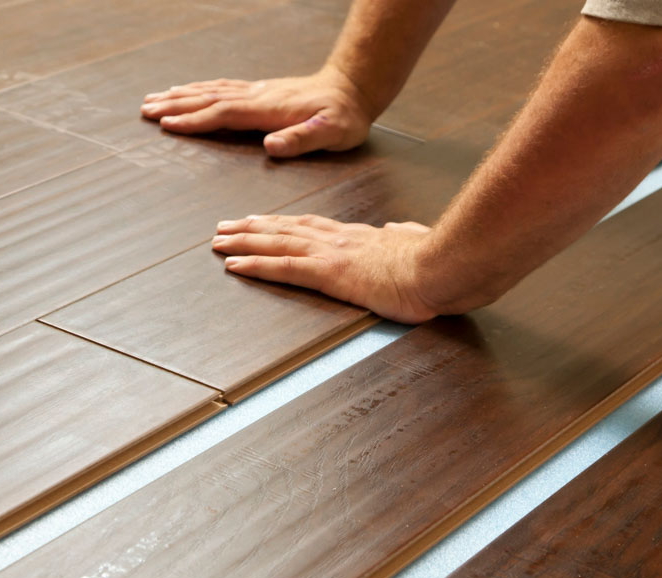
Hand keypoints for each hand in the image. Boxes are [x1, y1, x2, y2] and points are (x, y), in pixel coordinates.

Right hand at [140, 67, 373, 157]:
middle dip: (175, 105)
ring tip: (155, 98)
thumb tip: (271, 146)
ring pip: (211, 91)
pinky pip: (222, 88)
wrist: (354, 88)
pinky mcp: (261, 91)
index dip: (194, 120)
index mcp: (268, 110)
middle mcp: (257, 97)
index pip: (223, 114)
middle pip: (208, 99)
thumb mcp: (331, 133)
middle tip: (145, 109)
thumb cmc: (344, 116)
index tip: (166, 124)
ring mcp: (257, 92)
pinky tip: (189, 91)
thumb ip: (301, 139)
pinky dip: (200, 90)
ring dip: (182, 95)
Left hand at [212, 214, 456, 323]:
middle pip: (285, 229)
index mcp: (358, 236)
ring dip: (243, 241)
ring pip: (276, 243)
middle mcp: (338, 240)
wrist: (443, 266)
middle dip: (252, 228)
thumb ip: (403, 234)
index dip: (282, 222)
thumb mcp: (417, 241)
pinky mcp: (330, 274)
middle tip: (224, 227)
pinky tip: (234, 265)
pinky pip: (283, 268)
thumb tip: (398, 228)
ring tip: (218, 241)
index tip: (261, 220)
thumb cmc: (436, 261)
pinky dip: (255, 265)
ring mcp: (332, 254)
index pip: (310, 226)